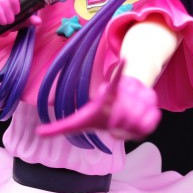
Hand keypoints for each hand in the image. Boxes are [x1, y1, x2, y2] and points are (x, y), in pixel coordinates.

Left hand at [36, 67, 160, 141]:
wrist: (118, 107)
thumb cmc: (96, 115)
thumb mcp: (78, 123)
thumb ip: (59, 128)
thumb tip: (39, 133)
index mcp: (106, 95)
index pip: (113, 83)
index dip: (119, 73)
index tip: (124, 59)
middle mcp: (122, 92)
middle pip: (126, 116)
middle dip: (120, 126)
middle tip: (113, 125)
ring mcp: (137, 95)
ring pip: (140, 119)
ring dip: (133, 126)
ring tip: (124, 124)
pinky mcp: (150, 100)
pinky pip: (154, 117)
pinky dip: (148, 124)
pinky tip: (139, 125)